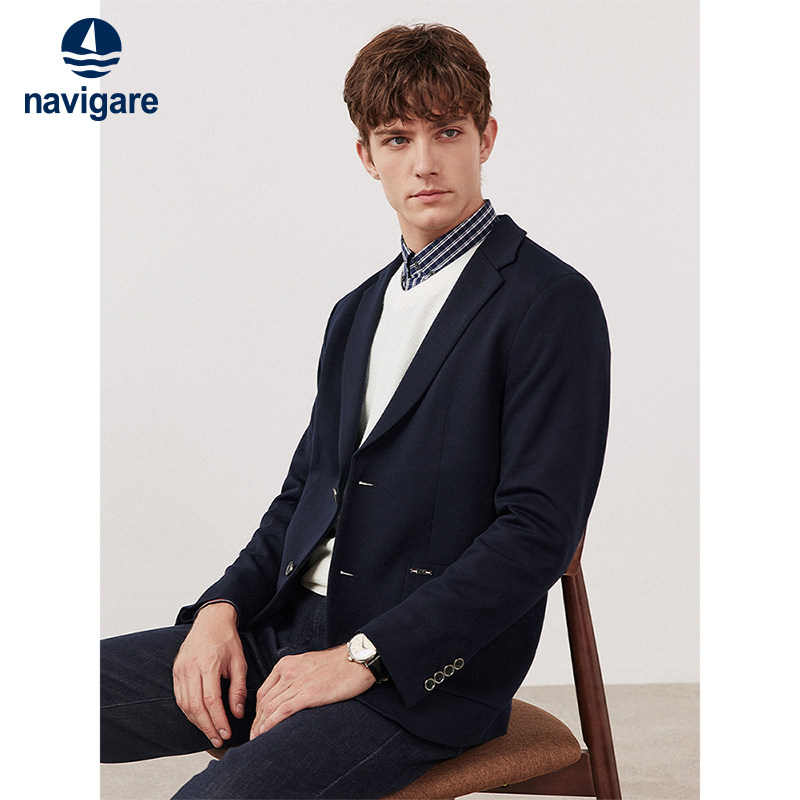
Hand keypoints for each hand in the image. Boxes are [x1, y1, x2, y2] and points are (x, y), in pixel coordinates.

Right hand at [172, 602, 247, 747]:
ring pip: (185, 705)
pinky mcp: (176, 671)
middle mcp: (191, 668)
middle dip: (207, 727)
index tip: (226, 732)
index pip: (211, 700)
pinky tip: (199, 719)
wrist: (211, 621)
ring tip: (211, 733)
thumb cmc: (227, 640)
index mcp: (209, 664)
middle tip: (218, 739)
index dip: (218, 720)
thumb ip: (238, 689)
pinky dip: (189, 711)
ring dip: (197, 722)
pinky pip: (180, 697)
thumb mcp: (239, 662)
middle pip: (195, 706)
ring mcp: (181, 670)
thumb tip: (237, 713)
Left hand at [249, 644, 374, 739]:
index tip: (257, 723)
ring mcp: (298, 682)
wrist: (356, 660)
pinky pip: (283, 710)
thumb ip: (294, 677)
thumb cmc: (338, 664)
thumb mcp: (308, 665)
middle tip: (253, 736)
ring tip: (257, 739)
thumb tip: (287, 696)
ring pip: (270, 706)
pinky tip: (266, 732)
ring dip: (261, 726)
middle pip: (264, 700)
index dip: (257, 711)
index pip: (264, 690)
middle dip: (256, 721)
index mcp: (286, 664)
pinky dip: (271, 723)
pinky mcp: (309, 693)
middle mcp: (289, 672)